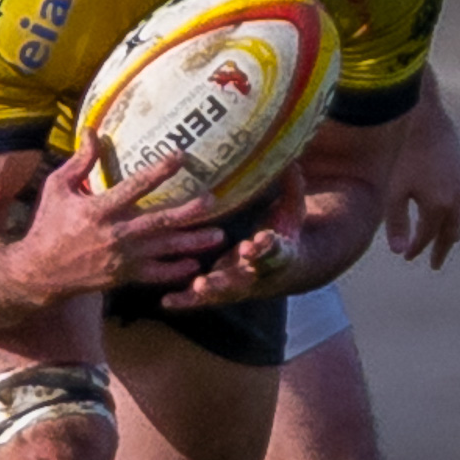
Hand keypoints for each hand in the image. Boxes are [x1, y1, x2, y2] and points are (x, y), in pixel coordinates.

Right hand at [13, 134, 225, 298]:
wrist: (38, 273)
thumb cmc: (47, 225)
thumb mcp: (56, 188)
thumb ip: (80, 161)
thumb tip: (92, 131)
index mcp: (98, 210)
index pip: (135, 187)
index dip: (160, 171)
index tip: (181, 156)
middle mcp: (114, 235)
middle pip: (159, 221)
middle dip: (188, 212)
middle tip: (212, 200)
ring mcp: (121, 259)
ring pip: (165, 249)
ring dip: (193, 242)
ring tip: (219, 235)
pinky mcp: (123, 276)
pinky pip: (156, 274)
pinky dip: (177, 270)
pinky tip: (196, 263)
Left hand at [160, 165, 305, 310]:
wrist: (290, 269)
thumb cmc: (286, 232)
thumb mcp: (293, 210)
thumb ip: (291, 186)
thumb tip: (291, 158)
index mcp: (280, 252)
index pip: (275, 249)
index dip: (267, 246)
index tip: (261, 240)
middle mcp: (259, 272)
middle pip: (245, 278)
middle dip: (229, 278)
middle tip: (212, 278)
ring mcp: (240, 284)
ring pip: (224, 291)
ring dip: (209, 290)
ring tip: (195, 288)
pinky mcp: (223, 290)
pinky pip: (204, 298)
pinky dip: (187, 301)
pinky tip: (166, 301)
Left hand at [384, 93, 459, 270]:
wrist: (423, 116)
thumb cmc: (402, 153)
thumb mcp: (394, 191)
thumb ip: (397, 223)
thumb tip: (400, 252)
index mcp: (440, 206)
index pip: (429, 236)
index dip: (418, 249)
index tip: (407, 258)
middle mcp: (457, 196)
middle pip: (452, 230)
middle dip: (442, 247)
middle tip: (435, 262)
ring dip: (452, 229)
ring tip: (444, 239)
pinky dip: (454, 208)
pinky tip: (446, 205)